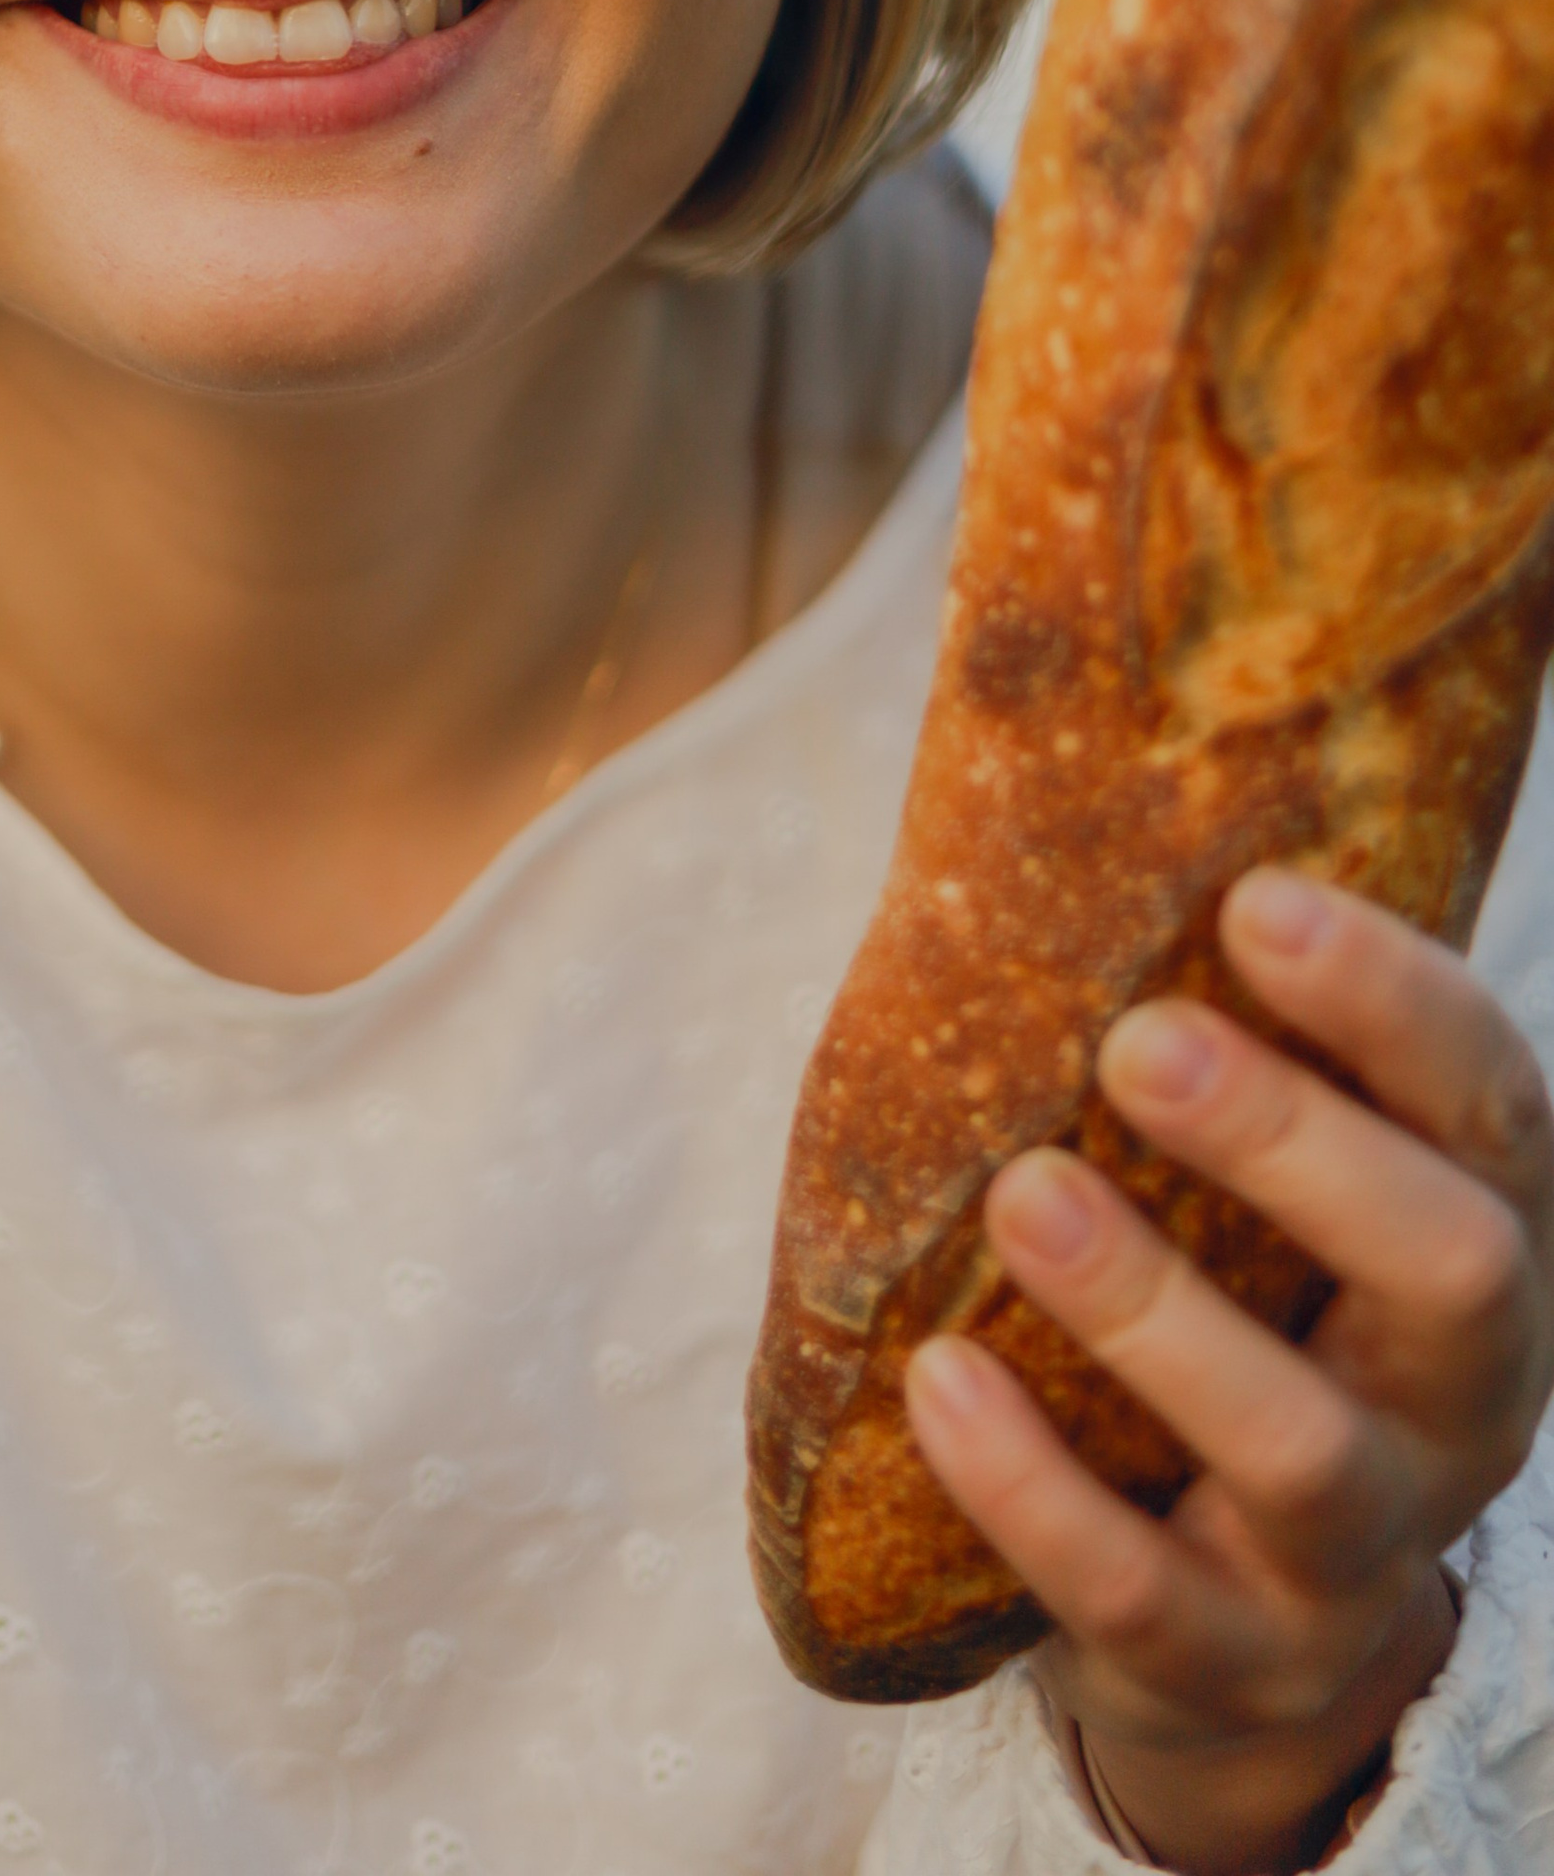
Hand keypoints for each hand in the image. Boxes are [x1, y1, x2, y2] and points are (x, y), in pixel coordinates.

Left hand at [902, 867, 1553, 1874]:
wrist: (1248, 1625)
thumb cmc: (1238, 1306)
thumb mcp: (1270, 1185)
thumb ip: (1212, 1031)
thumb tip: (1039, 766)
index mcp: (1482, 1233)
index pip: (1492, 1099)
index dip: (1391, 998)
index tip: (1252, 899)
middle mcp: (1459, 1392)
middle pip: (1451, 1264)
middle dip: (1296, 1143)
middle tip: (1136, 1042)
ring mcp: (1359, 1546)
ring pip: (1299, 1445)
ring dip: (1153, 1313)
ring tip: (1022, 1195)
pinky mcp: (1237, 1662)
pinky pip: (1142, 1590)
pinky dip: (1032, 1485)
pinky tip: (935, 1381)